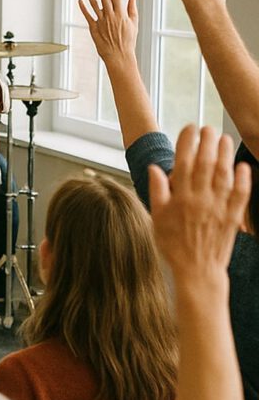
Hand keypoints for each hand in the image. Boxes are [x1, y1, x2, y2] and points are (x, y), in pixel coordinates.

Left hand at [78, 0, 137, 63]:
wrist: (119, 57)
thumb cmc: (128, 41)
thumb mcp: (134, 23)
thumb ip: (132, 8)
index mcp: (121, 13)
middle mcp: (110, 16)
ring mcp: (101, 22)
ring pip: (94, 4)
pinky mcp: (94, 29)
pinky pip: (88, 16)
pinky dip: (83, 8)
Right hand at [149, 125, 250, 279]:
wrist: (197, 271)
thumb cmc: (173, 245)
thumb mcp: (156, 218)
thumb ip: (158, 191)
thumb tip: (156, 168)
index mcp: (180, 198)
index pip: (184, 162)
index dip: (187, 142)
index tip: (188, 129)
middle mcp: (200, 199)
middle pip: (206, 163)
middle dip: (207, 142)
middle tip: (208, 128)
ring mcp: (219, 207)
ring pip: (224, 174)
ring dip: (225, 154)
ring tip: (225, 139)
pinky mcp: (233, 217)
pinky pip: (240, 194)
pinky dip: (243, 178)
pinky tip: (242, 166)